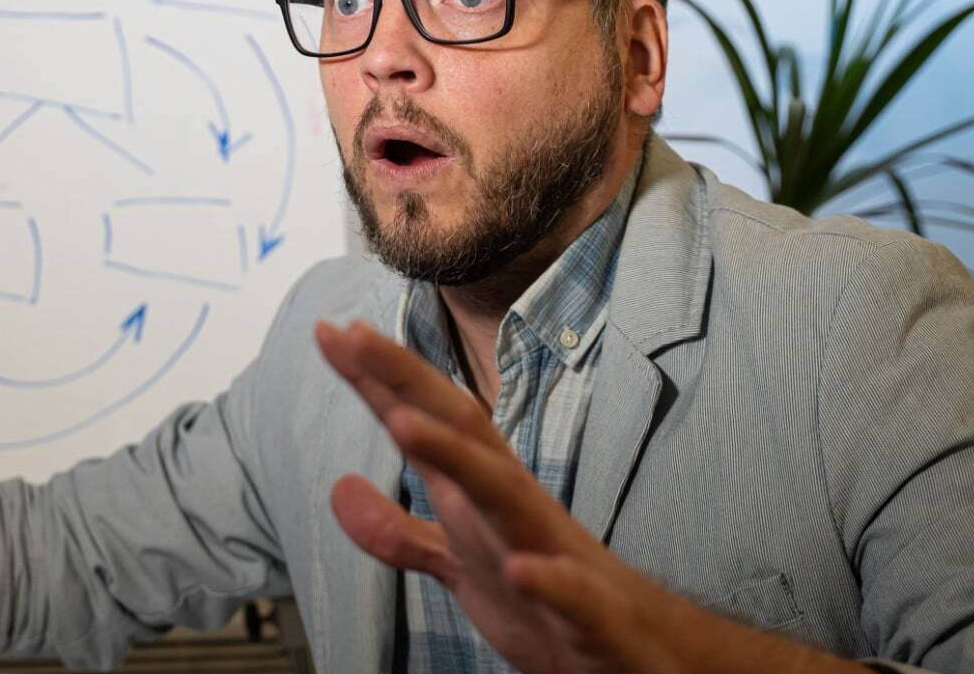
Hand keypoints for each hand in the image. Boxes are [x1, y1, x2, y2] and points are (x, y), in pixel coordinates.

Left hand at [315, 319, 714, 673]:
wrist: (643, 652)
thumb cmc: (548, 599)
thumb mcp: (458, 562)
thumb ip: (400, 530)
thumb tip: (338, 487)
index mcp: (485, 495)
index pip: (427, 422)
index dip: (379, 380)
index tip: (330, 331)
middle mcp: (518, 507)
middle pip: (461, 431)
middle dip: (409, 382)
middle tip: (353, 336)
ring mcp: (556, 555)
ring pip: (506, 495)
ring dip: (456, 458)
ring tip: (402, 425)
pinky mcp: (593, 616)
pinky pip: (573, 594)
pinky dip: (549, 579)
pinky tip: (518, 568)